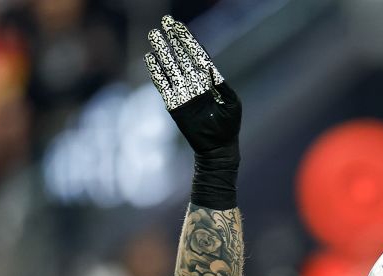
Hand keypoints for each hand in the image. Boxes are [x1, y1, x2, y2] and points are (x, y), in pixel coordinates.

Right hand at [145, 15, 240, 154]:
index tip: (180, 26)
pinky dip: (156, 72)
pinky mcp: (174, 104)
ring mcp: (183, 92)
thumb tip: (209, 67)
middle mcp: (194, 83)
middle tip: (165, 21)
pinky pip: (163, 85)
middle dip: (174, 40)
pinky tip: (150, 58)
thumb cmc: (228, 126)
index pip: (197, 55)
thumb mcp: (231, 103)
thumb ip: (221, 85)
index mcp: (209, 80)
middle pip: (181, 56)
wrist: (218, 148)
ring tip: (154, 35)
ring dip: (162, 51)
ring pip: (170, 67)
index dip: (188, 41)